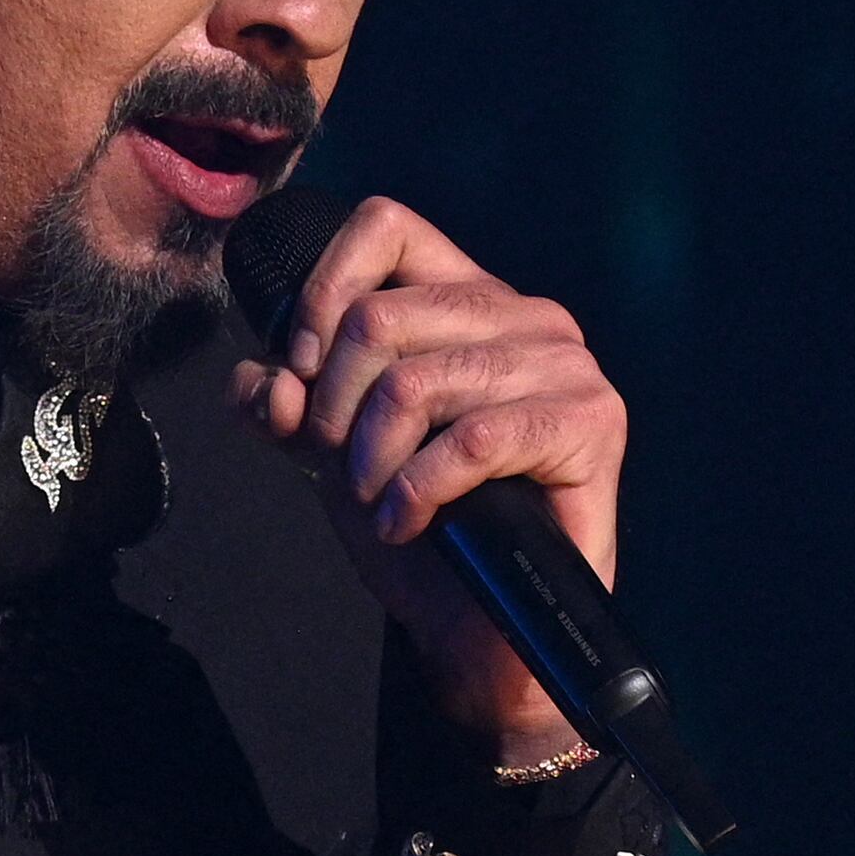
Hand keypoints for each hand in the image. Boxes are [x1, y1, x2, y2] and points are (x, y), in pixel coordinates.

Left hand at [227, 197, 630, 757]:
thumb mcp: (332, 453)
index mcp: (469, 299)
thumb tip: (263, 380)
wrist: (478, 630)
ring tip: (379, 502)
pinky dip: (417, 491)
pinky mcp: (592, 423)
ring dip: (372, 459)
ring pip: (416, 380)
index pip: (387, 226)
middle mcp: (527, 316)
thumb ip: (290, 405)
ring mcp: (567, 365)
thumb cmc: (421, 528)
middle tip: (346, 467)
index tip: (303, 371)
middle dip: (336, 406)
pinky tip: (407, 522)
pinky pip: (469, 440)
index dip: (324, 292)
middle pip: (381, 316)